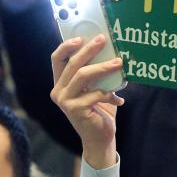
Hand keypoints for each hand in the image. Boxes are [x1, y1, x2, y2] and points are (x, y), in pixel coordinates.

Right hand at [49, 36, 123, 169]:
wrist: (100, 139)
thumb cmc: (99, 112)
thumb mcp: (95, 89)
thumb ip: (95, 74)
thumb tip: (108, 51)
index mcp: (60, 84)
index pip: (57, 60)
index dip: (66, 46)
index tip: (81, 37)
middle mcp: (58, 91)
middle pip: (72, 64)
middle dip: (89, 50)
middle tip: (104, 40)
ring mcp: (65, 101)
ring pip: (83, 75)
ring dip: (103, 67)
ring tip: (119, 62)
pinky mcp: (75, 110)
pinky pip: (95, 93)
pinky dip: (110, 94)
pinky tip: (120, 100)